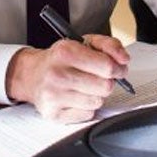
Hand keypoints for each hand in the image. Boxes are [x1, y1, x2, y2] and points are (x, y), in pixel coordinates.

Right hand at [5, 35, 130, 122]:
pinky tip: (76, 97)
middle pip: (105, 86)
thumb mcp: (84, 42)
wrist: (33, 74)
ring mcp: (54, 96)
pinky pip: (87, 114)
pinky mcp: (53, 114)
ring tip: (85, 86)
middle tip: (100, 77)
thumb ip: (108, 45)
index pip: (107, 66)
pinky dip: (86, 107)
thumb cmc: (62, 59)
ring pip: (97, 102)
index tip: (117, 68)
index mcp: (66, 52)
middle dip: (107, 82)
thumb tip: (123, 60)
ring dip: (96, 95)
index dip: (118, 68)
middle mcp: (57, 74)